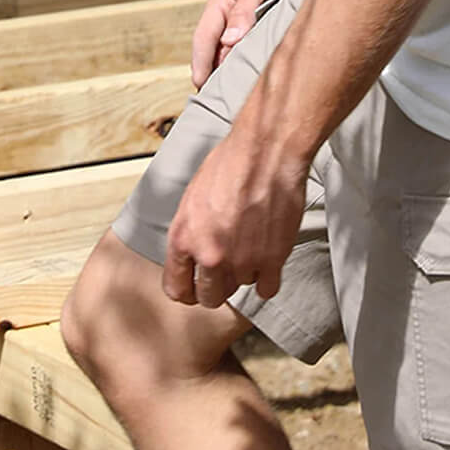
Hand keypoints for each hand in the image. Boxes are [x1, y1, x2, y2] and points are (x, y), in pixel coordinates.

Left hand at [162, 125, 308, 306]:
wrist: (266, 152)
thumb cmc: (229, 164)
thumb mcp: (192, 198)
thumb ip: (191, 233)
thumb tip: (193, 254)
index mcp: (183, 238)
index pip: (177, 289)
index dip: (188, 291)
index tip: (196, 289)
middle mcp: (210, 255)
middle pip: (210, 297)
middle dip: (216, 287)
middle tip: (225, 272)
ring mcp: (242, 260)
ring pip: (240, 286)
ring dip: (245, 272)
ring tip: (251, 244)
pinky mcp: (272, 259)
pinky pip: (267, 289)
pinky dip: (268, 278)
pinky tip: (267, 260)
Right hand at [191, 0, 307, 88]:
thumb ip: (244, 8)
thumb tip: (228, 42)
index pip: (204, 38)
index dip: (200, 63)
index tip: (200, 87)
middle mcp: (233, 10)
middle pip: (216, 48)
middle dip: (212, 73)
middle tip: (215, 101)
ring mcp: (250, 16)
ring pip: (235, 49)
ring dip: (232, 70)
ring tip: (234, 96)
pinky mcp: (269, 20)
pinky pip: (255, 45)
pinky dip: (252, 61)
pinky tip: (258, 76)